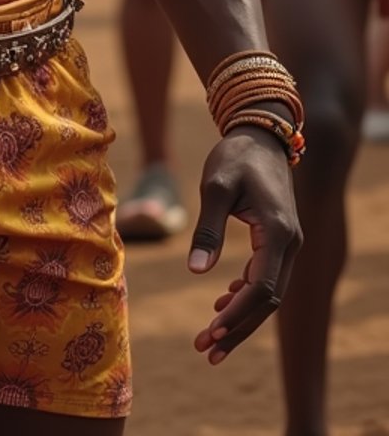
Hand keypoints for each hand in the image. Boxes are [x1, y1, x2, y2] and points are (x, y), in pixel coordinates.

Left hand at [189, 129, 300, 363]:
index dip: (238, 315)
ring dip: (241, 318)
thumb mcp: (215, 186)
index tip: (212, 333)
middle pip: (268, 301)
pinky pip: (265, 279)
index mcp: (277, 232)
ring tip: (211, 341)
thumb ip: (207, 229)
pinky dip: (245, 297)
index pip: (262, 288)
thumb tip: (196, 271)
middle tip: (206, 350)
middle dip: (238, 328)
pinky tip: (221, 305)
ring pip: (268, 294)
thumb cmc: (235, 156)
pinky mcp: (278, 242)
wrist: (259, 135)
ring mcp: (287, 244)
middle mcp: (289, 244)